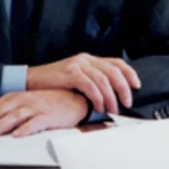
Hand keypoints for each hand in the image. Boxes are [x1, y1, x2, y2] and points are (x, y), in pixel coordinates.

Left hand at [0, 90, 88, 137]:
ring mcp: (34, 107)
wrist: (73, 98)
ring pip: (12, 117)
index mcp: (12, 98)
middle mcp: (21, 100)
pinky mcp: (47, 116)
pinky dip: (25, 129)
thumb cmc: (46, 102)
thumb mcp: (23, 104)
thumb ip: (7, 112)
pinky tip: (16, 136)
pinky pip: (35, 123)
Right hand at [26, 53, 140, 113]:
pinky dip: (98, 97)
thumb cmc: (53, 84)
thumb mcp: (75, 78)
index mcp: (88, 59)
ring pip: (103, 79)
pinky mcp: (70, 72)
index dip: (129, 73)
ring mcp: (77, 64)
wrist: (31, 81)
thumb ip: (91, 81)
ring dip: (111, 96)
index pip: (116, 62)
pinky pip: (90, 85)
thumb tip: (111, 95)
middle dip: (123, 88)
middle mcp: (85, 59)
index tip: (137, 85)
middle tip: (127, 102)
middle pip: (113, 70)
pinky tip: (98, 106)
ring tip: (112, 109)